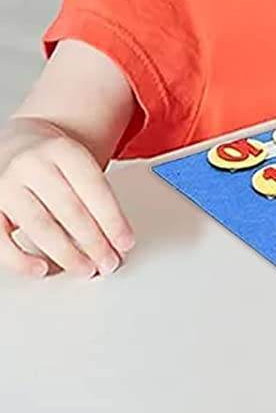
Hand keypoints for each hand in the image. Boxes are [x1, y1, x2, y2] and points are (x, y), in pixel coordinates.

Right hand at [0, 116, 132, 277]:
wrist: (11, 143)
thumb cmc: (49, 160)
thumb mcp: (74, 161)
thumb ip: (90, 191)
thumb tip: (114, 236)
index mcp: (62, 150)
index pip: (94, 188)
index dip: (112, 219)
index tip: (126, 242)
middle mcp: (32, 165)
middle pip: (69, 208)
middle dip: (94, 241)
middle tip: (110, 262)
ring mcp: (6, 185)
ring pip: (40, 226)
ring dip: (67, 254)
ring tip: (86, 269)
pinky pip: (2, 240)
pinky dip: (22, 260)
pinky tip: (43, 269)